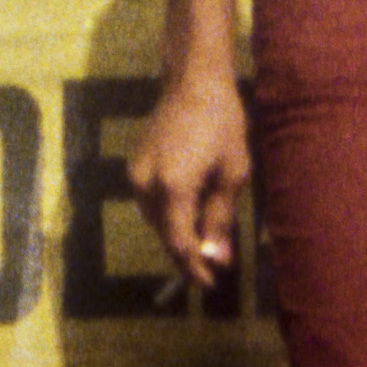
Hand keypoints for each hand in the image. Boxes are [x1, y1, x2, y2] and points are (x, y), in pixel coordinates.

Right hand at [127, 66, 249, 287]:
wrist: (193, 83)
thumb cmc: (222, 125)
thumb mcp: (232, 174)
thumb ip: (220, 219)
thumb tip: (217, 258)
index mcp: (173, 188)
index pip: (180, 243)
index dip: (194, 268)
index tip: (210, 284)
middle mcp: (146, 185)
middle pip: (164, 235)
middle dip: (188, 253)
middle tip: (214, 265)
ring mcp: (136, 174)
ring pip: (156, 220)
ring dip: (177, 233)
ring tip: (204, 239)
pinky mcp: (134, 165)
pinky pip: (150, 202)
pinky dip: (168, 214)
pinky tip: (189, 213)